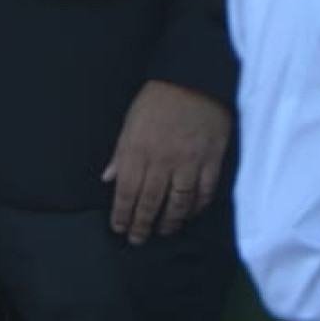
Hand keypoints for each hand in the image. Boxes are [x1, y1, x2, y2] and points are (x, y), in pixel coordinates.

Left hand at [102, 79, 229, 243]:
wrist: (193, 81)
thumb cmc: (156, 100)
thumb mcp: (129, 122)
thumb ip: (120, 153)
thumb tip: (108, 178)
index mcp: (138, 150)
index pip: (127, 191)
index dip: (122, 213)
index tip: (119, 228)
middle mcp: (163, 161)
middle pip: (151, 201)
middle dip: (142, 224)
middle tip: (137, 239)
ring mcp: (189, 163)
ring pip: (179, 203)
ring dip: (170, 221)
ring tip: (163, 231)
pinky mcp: (211, 161)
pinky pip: (204, 192)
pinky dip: (197, 207)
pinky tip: (190, 215)